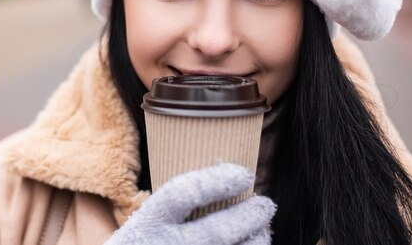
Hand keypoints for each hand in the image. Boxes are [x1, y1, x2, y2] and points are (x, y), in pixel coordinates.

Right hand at [106, 163, 274, 244]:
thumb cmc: (145, 243)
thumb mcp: (149, 218)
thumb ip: (179, 202)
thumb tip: (226, 174)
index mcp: (150, 221)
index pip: (183, 194)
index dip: (217, 181)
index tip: (245, 175)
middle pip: (218, 232)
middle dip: (249, 216)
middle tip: (265, 204)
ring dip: (256, 241)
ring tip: (262, 230)